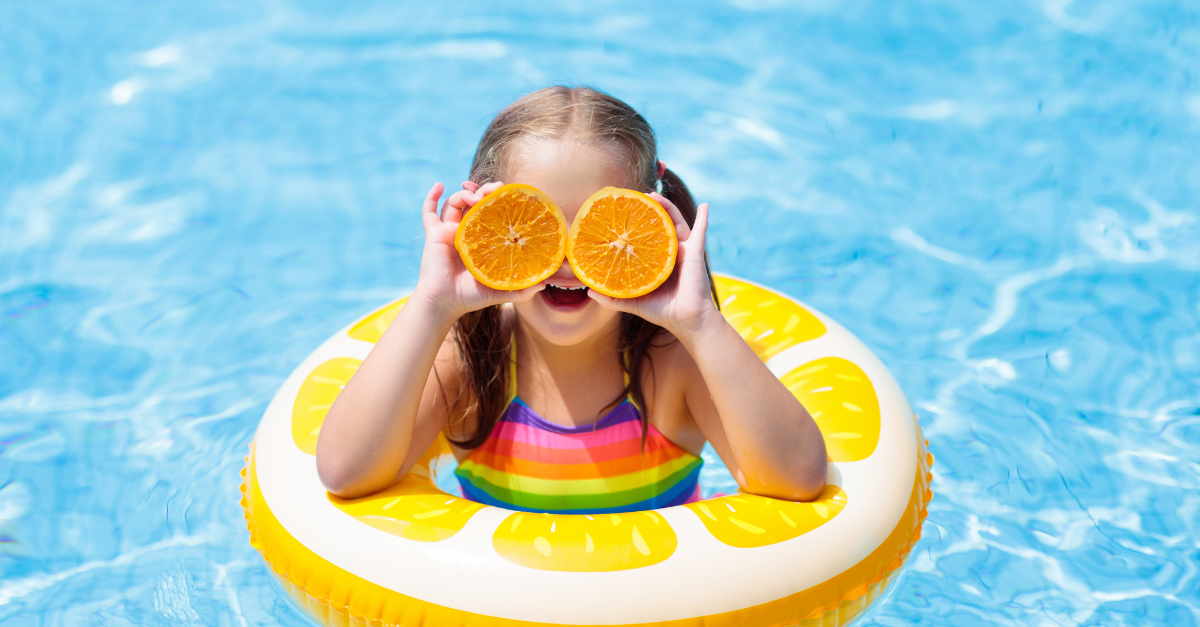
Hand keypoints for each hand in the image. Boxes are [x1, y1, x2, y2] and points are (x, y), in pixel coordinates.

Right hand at [413, 181, 545, 319]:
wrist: (445, 303)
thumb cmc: (470, 297)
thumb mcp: (500, 290)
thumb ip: (521, 289)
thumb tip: (544, 284)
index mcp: (480, 240)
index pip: (490, 213)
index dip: (498, 202)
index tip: (509, 195)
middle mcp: (465, 232)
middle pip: (473, 203)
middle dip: (484, 191)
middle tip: (495, 190)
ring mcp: (448, 231)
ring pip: (454, 203)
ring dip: (465, 194)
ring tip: (476, 196)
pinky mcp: (434, 235)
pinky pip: (428, 212)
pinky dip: (431, 197)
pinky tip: (438, 185)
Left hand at [587, 193, 719, 337]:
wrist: (687, 320)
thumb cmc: (663, 311)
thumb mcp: (633, 302)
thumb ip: (612, 298)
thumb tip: (589, 292)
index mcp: (657, 261)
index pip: (645, 237)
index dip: (636, 224)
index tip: (623, 211)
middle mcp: (670, 252)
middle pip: (659, 225)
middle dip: (650, 209)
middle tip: (637, 197)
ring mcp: (684, 251)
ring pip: (676, 222)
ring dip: (667, 207)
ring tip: (655, 195)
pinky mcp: (695, 253)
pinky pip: (701, 232)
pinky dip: (703, 218)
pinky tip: (704, 205)